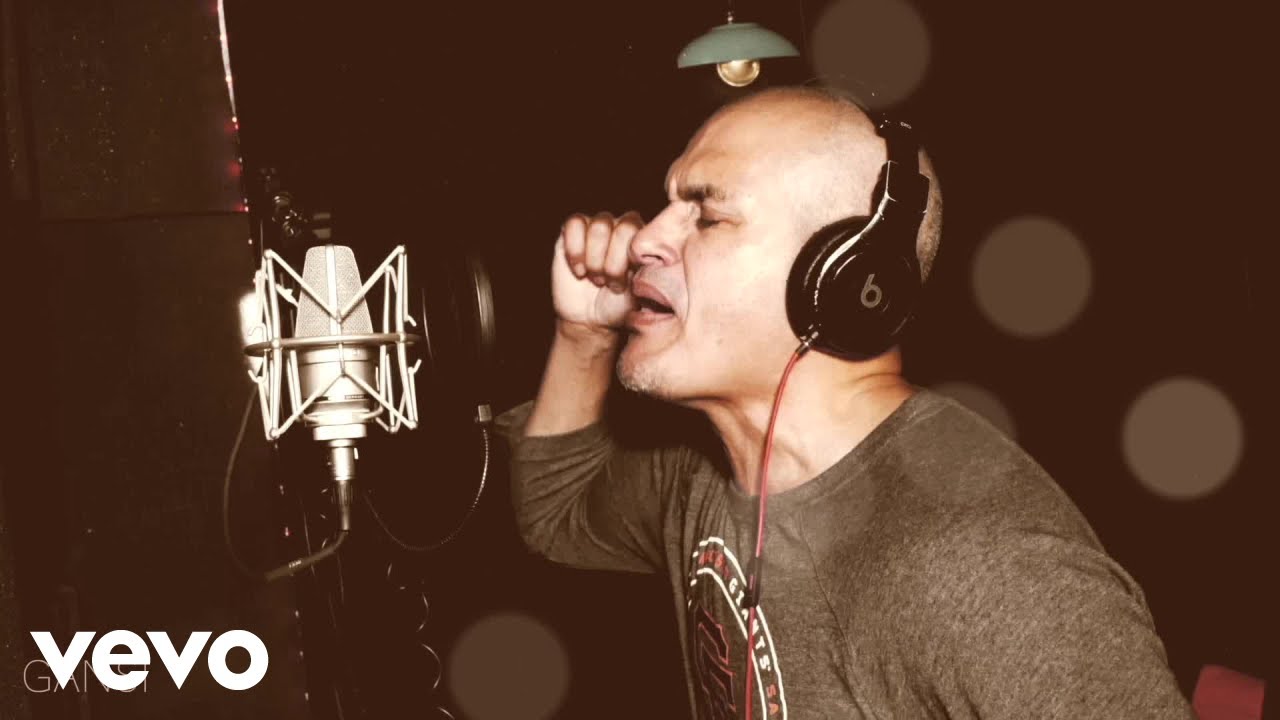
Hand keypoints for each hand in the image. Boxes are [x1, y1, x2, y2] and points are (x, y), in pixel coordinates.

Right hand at [551, 211, 642, 334]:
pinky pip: (574, 223)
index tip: (623, 285)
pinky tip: (579, 271)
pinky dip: (575, 251)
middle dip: (614, 263)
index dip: (629, 261)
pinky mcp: (573, 229)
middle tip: (609, 284)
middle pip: (624, 227)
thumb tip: (650, 261)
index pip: (646, 234)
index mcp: (644, 239)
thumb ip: (647, 272)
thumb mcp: (639, 293)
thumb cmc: (618, 305)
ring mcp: (598, 226)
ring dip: (595, 259)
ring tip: (595, 279)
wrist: (590, 317)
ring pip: (600, 226)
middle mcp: (623, 226)